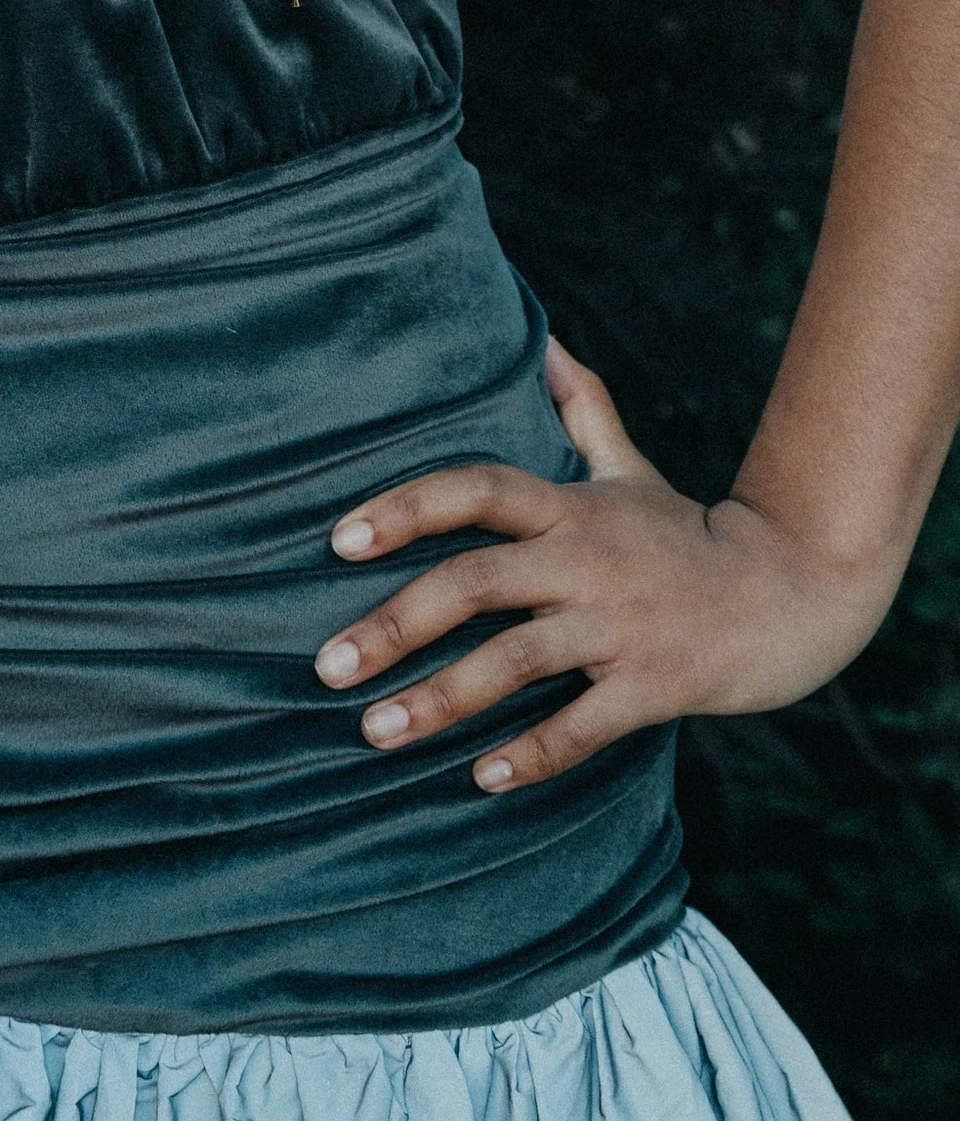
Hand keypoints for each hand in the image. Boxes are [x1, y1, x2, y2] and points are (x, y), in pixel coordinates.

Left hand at [312, 338, 895, 792]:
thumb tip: (543, 340)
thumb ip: (582, 409)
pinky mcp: (655, 687)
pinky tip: (480, 780)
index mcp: (569, 508)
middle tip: (326, 666)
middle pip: (475, 583)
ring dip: (440, 701)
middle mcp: (585, 561)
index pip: (473, 490)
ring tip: (373, 732)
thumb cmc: (690, 534)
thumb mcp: (631, 467)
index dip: (404, 508)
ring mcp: (620, 626)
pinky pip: (583, 727)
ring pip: (515, 663)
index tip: (337, 540)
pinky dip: (533, 755)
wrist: (793, 594)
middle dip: (394, 624)